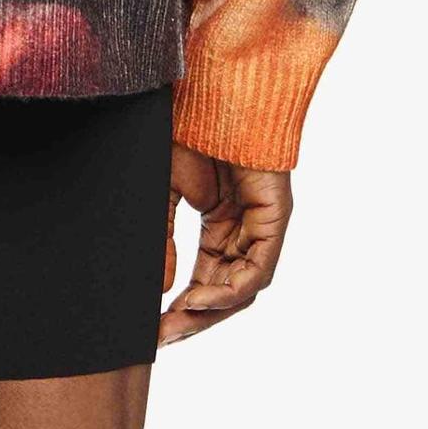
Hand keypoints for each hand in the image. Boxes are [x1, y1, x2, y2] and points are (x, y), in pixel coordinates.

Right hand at [160, 143, 291, 345]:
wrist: (209, 91)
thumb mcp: (164, 193)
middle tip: (164, 338)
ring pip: (241, 288)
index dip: (182, 308)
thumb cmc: (187, 129)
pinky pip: (257, 270)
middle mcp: (242, 230)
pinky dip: (228, 290)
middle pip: (224, 291)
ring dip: (210, 311)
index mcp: (218, 224)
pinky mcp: (274, 219)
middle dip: (194, 319)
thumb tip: (161, 290)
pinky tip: (198, 299)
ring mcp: (260, 225)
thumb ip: (163, 240)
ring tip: (177, 322)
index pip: (205, 280)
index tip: (153, 330)